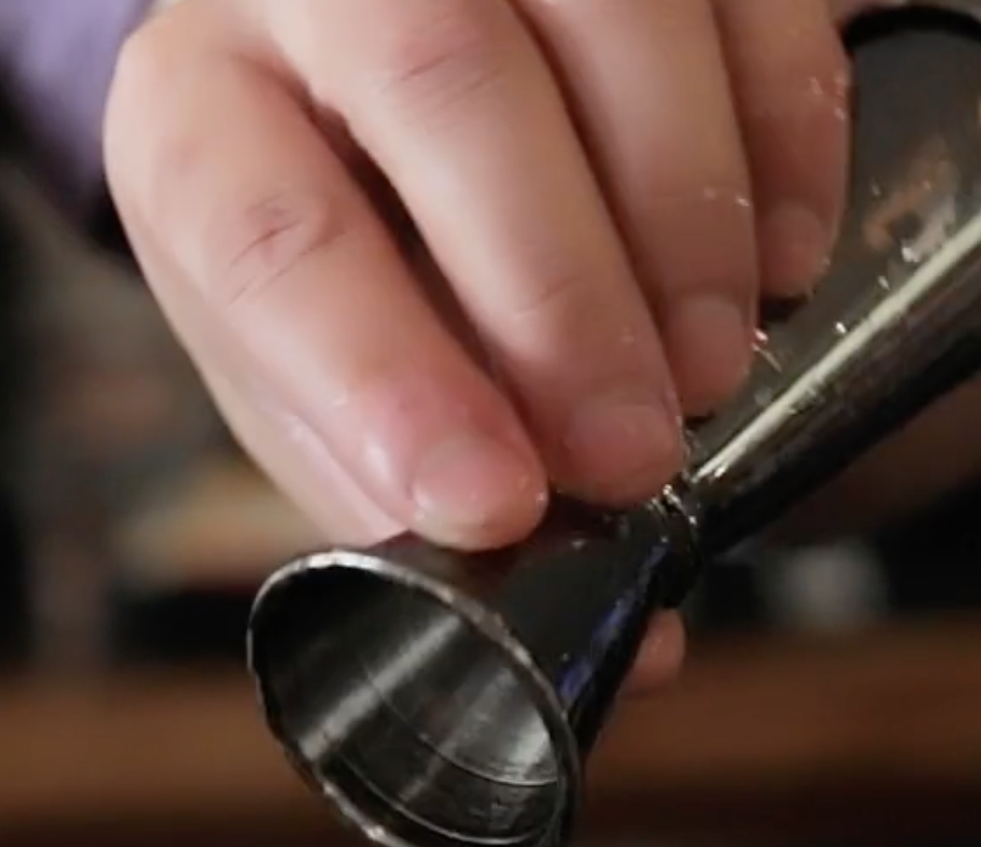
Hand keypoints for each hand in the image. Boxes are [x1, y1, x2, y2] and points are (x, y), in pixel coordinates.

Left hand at [103, 0, 853, 690]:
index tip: (492, 504)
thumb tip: (637, 648)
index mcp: (195, 117)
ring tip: (714, 368)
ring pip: (606, 4)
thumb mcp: (324, 386)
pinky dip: (785, 125)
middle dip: (561, 293)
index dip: (381, 376)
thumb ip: (434, 501)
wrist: (359, 96)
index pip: (266, 235)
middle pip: (441, 84)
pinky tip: (783, 259)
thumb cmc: (340, 258)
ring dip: (684, 210)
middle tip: (636, 455)